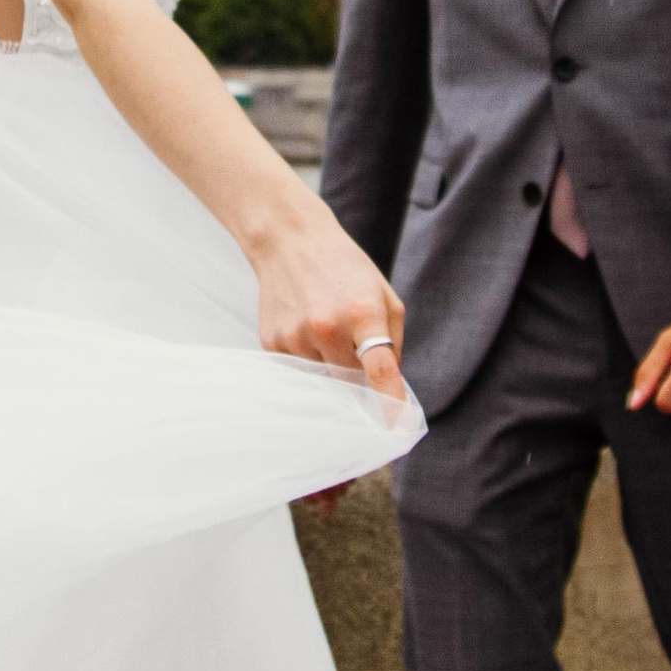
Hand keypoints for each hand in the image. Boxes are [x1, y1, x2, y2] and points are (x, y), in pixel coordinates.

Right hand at [250, 203, 407, 404]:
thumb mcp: (383, 294)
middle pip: (352, 381)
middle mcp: (327, 328)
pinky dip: (307, 357)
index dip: (390, 403)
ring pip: (323, 378)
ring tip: (324, 325)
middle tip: (352, 345)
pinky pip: (298, 369)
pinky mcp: (272, 343)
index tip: (398, 430)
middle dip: (358, 374)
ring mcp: (296, 338)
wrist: (289, 240)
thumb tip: (389, 385)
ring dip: (329, 364)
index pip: (380, 371)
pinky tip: (304, 325)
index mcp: (363, 313)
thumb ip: (392, 340)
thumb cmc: (344, 267)